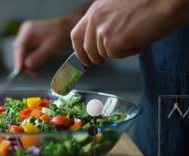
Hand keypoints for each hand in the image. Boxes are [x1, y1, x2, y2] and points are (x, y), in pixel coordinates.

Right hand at [13, 18, 72, 72]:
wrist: (69, 27)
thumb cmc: (60, 35)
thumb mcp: (49, 48)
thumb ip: (36, 58)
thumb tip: (26, 66)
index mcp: (28, 31)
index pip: (19, 48)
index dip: (18, 60)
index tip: (19, 71)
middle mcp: (25, 33)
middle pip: (20, 52)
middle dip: (24, 63)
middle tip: (32, 73)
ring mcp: (27, 37)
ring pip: (24, 54)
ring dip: (29, 63)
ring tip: (37, 70)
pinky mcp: (32, 42)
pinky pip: (29, 53)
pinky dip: (33, 60)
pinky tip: (39, 65)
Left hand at [71, 0, 188, 65]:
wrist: (166, 1)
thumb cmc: (149, 2)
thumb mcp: (117, 9)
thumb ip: (104, 22)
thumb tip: (98, 41)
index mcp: (95, 9)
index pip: (76, 35)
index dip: (78, 50)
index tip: (83, 58)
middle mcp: (96, 19)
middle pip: (86, 48)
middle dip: (93, 58)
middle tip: (100, 62)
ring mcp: (103, 31)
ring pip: (103, 53)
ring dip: (117, 52)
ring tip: (133, 38)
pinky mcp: (113, 42)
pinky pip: (116, 56)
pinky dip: (128, 52)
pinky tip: (138, 40)